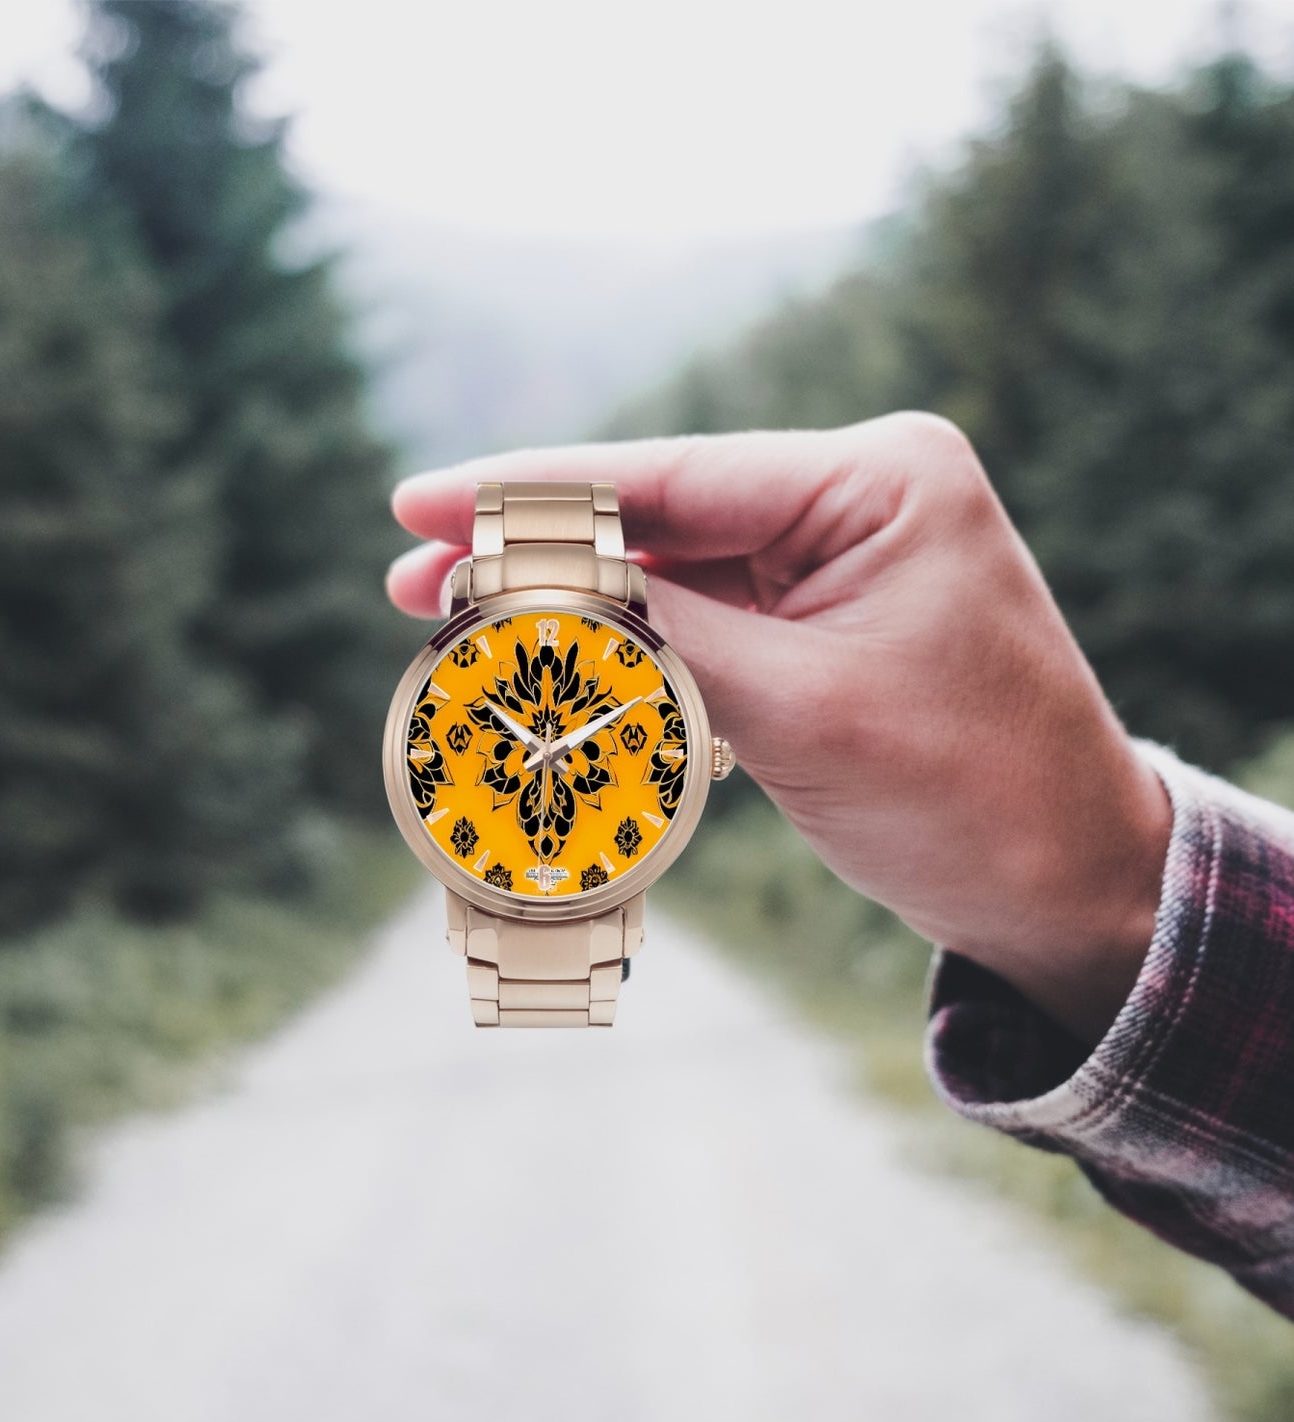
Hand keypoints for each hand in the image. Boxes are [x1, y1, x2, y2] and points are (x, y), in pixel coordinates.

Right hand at [387, 416, 1172, 1043]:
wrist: (1071, 886)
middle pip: (659, 515)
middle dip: (536, 553)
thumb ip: (656, 637)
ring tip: (460, 631)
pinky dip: (630, 647)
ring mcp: (841, 560)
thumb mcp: (800, 710)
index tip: (417, 502)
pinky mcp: (824, 624)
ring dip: (575, 607)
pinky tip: (555, 662)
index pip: (672, 473)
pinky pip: (705, 621)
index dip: (529, 492)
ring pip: (672, 571)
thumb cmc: (971, 797)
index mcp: (879, 480)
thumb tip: (520, 591)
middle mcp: (859, 498)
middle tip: (412, 582)